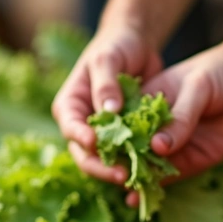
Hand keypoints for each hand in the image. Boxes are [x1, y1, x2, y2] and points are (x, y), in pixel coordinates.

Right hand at [53, 25, 162, 183]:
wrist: (135, 44)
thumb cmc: (115, 46)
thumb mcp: (108, 59)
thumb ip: (105, 84)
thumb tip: (108, 112)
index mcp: (69, 106)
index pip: (70, 128)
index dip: (81, 138)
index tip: (95, 143)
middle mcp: (82, 124)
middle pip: (86, 155)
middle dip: (103, 167)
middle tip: (122, 174)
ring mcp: (103, 132)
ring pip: (107, 160)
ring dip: (121, 169)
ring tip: (139, 177)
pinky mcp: (124, 135)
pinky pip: (128, 154)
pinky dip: (137, 162)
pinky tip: (153, 171)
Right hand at [69, 43, 222, 206]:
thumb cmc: (217, 73)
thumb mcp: (197, 88)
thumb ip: (180, 116)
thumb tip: (159, 148)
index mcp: (141, 101)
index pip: (112, 119)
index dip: (99, 131)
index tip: (93, 142)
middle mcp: (148, 127)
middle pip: (119, 148)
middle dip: (110, 160)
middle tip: (113, 170)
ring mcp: (166, 147)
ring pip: (139, 167)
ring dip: (128, 177)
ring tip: (122, 185)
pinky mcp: (186, 162)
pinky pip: (164, 179)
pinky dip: (150, 189)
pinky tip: (137, 199)